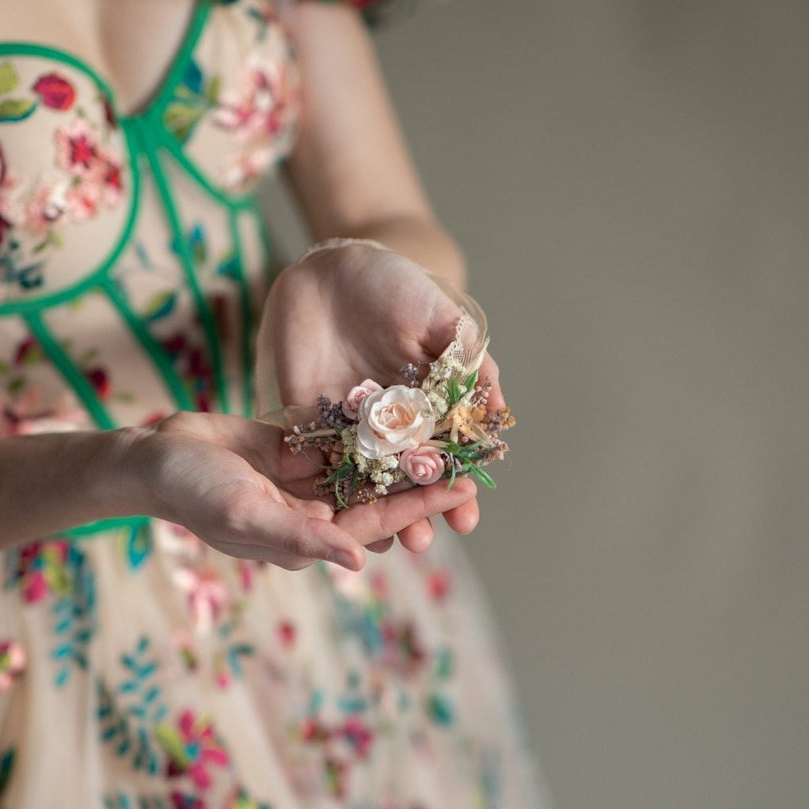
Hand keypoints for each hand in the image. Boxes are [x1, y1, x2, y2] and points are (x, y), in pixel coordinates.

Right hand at [126, 411, 478, 571]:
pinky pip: (335, 433)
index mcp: (308, 536)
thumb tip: (360, 561)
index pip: (377, 523)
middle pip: (378, 493)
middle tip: (469, 454)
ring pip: (362, 462)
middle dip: (421, 476)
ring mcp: (301, 478)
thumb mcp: (247, 515)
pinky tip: (400, 399)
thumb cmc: (193, 494)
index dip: (419, 505)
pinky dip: (364, 420)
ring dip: (399, 446)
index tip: (461, 488)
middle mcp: (312, 510)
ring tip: (444, 424)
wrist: (151, 457)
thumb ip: (303, 539)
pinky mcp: (290, 445)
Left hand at [255, 242, 504, 552]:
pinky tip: (333, 522)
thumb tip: (497, 410)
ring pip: (366, 480)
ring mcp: (352, 426)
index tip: (466, 513)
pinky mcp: (311, 421)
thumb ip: (467, 359)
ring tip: (383, 541)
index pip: (447, 456)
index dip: (457, 486)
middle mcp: (393, 423)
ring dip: (375, 513)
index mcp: (429, 403)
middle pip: (406, 478)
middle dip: (416, 511)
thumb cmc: (393, 285)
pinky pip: (319, 462)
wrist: (330, 267)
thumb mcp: (440, 315)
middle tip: (423, 540)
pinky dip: (328, 493)